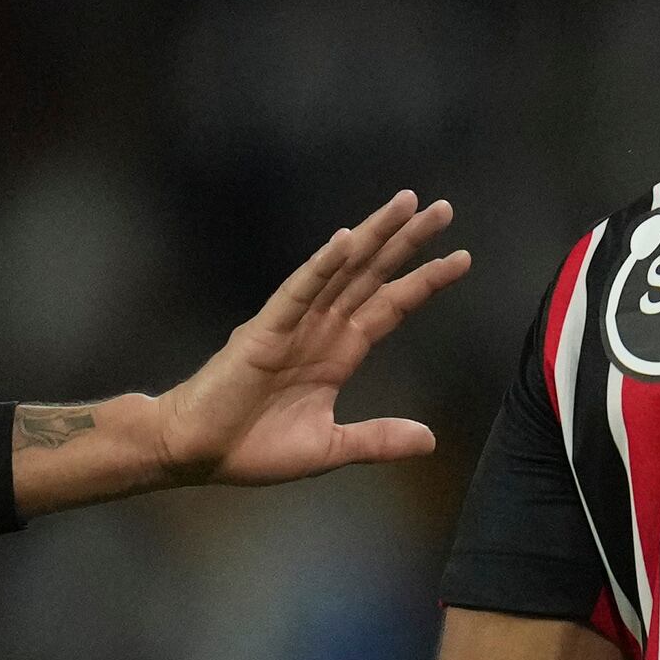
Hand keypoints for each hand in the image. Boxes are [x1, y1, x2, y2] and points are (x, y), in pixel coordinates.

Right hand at [152, 191, 470, 487]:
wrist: (197, 455)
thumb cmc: (253, 447)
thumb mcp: (331, 447)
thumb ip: (378, 439)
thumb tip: (430, 440)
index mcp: (339, 352)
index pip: (390, 305)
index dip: (424, 280)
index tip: (462, 257)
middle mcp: (321, 328)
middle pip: (373, 274)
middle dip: (407, 241)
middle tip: (443, 208)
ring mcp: (293, 324)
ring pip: (341, 270)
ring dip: (373, 236)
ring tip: (406, 204)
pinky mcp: (263, 331)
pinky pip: (298, 292)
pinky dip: (322, 266)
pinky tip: (346, 241)